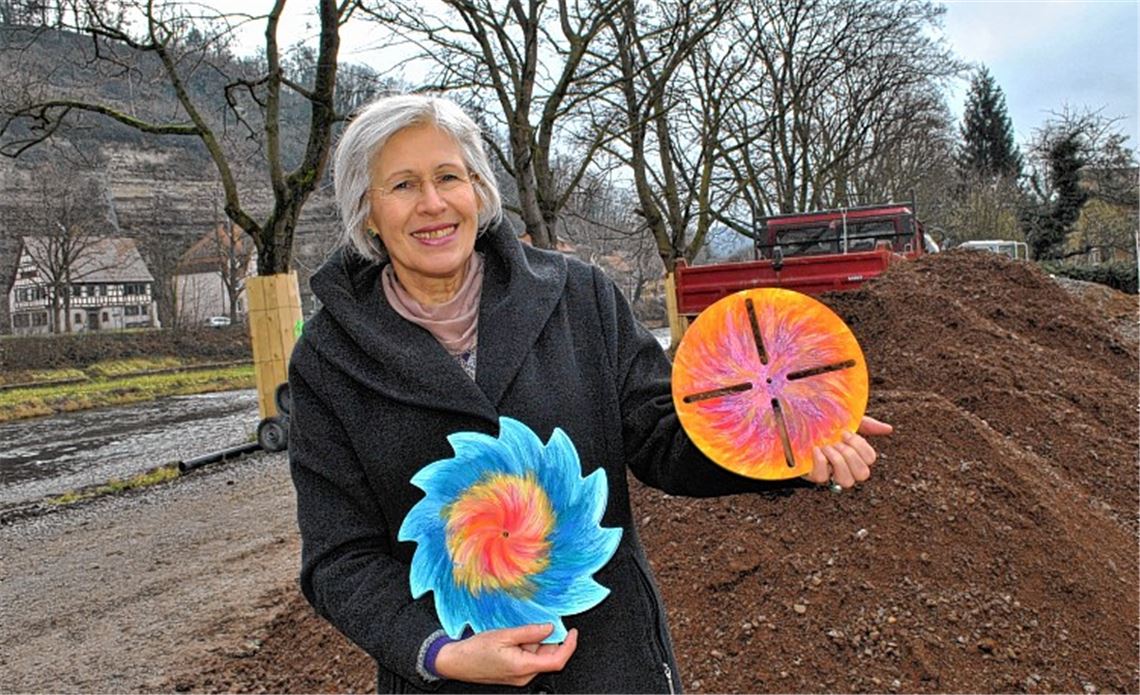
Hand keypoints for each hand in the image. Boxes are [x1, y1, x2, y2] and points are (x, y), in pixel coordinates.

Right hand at [434, 623, 577, 686]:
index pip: (557, 660)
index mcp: (524, 667)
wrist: (456, 662)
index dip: (569, 646)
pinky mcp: (514, 673)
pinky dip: (526, 646)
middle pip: (547, 657)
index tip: (572, 633)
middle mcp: (524, 675)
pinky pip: (528, 659)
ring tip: (515, 633)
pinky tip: (513, 639)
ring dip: (533, 642)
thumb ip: (529, 632)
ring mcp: (519, 676)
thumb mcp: (504, 634)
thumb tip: (549, 628)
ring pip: (537, 657)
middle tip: (534, 625)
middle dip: (545, 640)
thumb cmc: (475, 651)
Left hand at [803, 416, 892, 489]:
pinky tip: (815, 449)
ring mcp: (829, 473)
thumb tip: (888, 429)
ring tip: (827, 447)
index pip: (870, 459)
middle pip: (863, 474)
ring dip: (837, 461)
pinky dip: (820, 462)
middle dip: (851, 455)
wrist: (794, 422)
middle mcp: (844, 467)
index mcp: (854, 454)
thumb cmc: (823, 424)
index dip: (861, 446)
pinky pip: (822, 478)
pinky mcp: (812, 475)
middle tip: (837, 442)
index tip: (845, 433)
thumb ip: (867, 425)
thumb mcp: (846, 420)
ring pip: (846, 481)